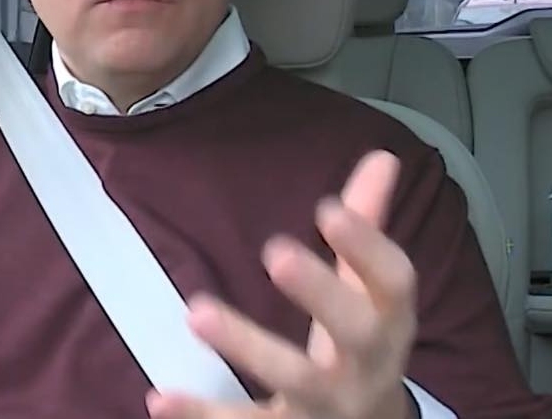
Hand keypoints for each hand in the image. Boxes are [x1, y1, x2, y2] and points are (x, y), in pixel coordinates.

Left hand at [147, 150, 418, 418]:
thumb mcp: (369, 293)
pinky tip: (159, 398)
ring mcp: (326, 405)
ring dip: (246, 346)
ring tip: (197, 313)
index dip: (368, 246)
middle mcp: (365, 366)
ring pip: (295, 380)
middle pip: (354, 331)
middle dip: (319, 292)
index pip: (393, 282)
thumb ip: (368, 226)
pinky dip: (200, 415)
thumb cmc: (361, 346)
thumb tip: (381, 157)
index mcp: (387, 322)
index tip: (328, 208)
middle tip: (275, 251)